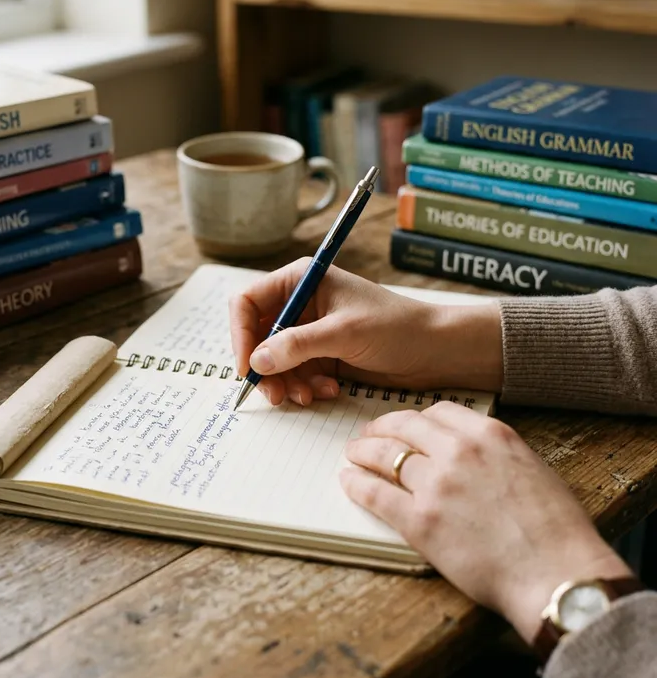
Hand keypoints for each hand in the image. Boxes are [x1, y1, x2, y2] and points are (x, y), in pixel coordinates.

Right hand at [228, 258, 502, 406]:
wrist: (436, 351)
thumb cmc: (396, 327)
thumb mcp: (344, 333)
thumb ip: (297, 345)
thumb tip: (256, 361)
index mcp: (301, 280)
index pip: (248, 302)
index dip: (241, 334)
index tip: (247, 366)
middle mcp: (301, 304)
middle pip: (258, 337)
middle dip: (265, 367)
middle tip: (275, 395)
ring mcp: (311, 331)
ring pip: (276, 361)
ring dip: (287, 382)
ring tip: (308, 397)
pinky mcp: (322, 355)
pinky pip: (296, 374)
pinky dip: (306, 387)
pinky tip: (328, 390)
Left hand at [341, 401, 631, 642]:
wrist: (559, 575)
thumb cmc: (557, 531)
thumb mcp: (532, 469)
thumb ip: (496, 453)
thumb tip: (469, 451)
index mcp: (490, 435)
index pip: (438, 412)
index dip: (415, 418)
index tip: (405, 424)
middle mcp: (459, 451)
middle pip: (405, 428)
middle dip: (381, 429)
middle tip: (368, 434)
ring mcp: (436, 485)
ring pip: (385, 456)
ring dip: (363, 452)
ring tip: (353, 454)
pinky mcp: (420, 521)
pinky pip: (377, 494)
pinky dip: (358, 485)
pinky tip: (348, 481)